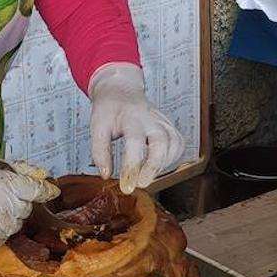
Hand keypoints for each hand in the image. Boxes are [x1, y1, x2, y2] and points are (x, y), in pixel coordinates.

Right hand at [0, 156, 58, 253]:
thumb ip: (18, 169)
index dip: (45, 190)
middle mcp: (4, 208)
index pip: (38, 191)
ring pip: (15, 225)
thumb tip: (43, 176)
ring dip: (7, 218)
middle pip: (26, 209)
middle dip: (17, 202)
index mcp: (6, 185)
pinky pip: (1, 238)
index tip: (50, 191)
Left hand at [88, 62, 185, 193]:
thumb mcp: (97, 126)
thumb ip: (100, 151)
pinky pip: (179, 143)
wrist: (121, 91)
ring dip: (164, 164)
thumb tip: (105, 175)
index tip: (126, 186)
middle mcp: (151, 118)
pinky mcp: (170, 126)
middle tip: (142, 184)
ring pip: (174, 143)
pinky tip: (159, 167)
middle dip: (154, 166)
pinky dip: (173, 158)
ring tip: (147, 177)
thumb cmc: (109, 110)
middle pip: (162, 141)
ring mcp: (163, 121)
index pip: (135, 142)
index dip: (132, 166)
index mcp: (131, 117)